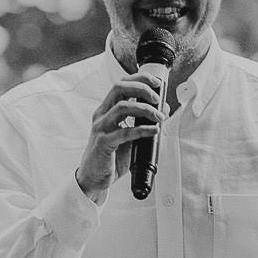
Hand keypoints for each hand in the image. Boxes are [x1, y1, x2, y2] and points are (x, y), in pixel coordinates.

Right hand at [75, 75, 165, 199]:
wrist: (94, 178)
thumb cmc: (111, 156)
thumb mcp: (130, 136)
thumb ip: (144, 121)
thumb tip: (163, 108)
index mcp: (106, 110)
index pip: (121, 84)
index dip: (139, 79)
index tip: (156, 82)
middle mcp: (102, 115)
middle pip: (119, 88)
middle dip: (141, 88)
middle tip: (156, 97)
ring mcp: (101, 128)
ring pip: (122, 107)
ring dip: (145, 109)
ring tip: (159, 116)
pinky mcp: (104, 143)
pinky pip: (125, 131)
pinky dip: (143, 129)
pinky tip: (154, 131)